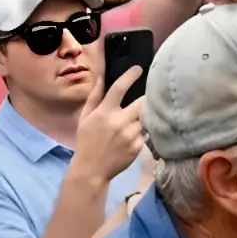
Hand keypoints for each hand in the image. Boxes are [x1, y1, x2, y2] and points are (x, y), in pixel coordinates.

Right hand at [72, 67, 145, 186]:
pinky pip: (146, 134)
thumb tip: (102, 77)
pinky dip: (143, 131)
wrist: (92, 168)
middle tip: (151, 94)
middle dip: (146, 98)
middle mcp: (119, 122)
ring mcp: (130, 135)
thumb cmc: (87, 140)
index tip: (139, 69)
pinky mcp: (138, 147)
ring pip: (145, 119)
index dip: (130, 76)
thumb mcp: (86, 116)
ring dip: (145, 116)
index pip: (119, 88)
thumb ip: (95, 96)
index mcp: (104, 112)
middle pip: (141, 103)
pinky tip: (136, 134)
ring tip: (142, 116)